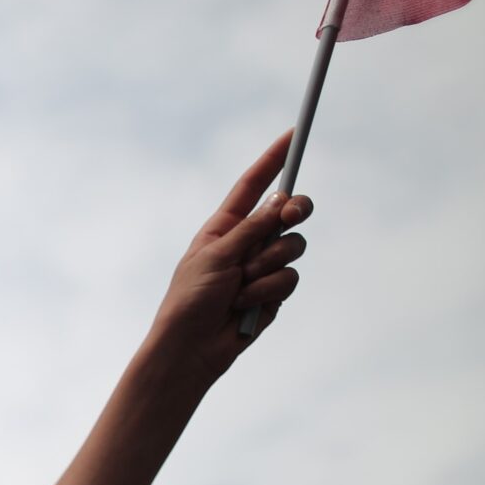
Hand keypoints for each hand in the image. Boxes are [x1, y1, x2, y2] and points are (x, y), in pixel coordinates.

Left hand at [146, 133, 312, 380]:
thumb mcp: (216, 256)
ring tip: (240, 287)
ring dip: (268, 265)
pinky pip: (289, 278)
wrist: (190, 349)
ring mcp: (263, 267)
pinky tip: (245, 306)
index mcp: (225, 227)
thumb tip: (282, 200)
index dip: (273, 160)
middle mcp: (247, 242)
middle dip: (294, 211)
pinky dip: (268, 291)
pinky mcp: (273, 293)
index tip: (294, 135)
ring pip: (293, 246)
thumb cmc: (190, 300)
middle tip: (292, 215)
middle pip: (289, 212)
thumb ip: (252, 228)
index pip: (253, 186)